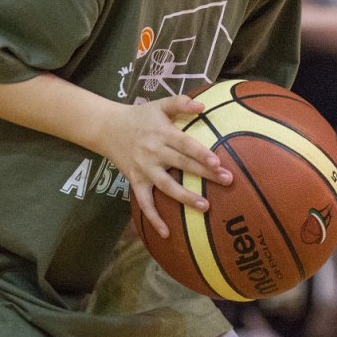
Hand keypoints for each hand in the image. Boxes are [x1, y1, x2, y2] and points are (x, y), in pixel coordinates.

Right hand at [103, 95, 232, 237]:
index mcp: (162, 133)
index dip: (201, 153)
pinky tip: (166, 233)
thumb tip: (202, 106)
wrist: (108, 128)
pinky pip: (145, 202)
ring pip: (167, 186)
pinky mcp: (136, 181)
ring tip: (205, 206)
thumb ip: (180, 102)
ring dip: (186, 197)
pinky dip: (154, 218)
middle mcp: (154, 152)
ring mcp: (145, 169)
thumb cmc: (140, 116)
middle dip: (205, 174)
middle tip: (227, 181)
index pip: (185, 144)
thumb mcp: (159, 104)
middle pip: (182, 164)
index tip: (218, 162)